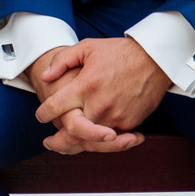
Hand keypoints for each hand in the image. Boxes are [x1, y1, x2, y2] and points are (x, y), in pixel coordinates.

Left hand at [32, 38, 168, 154]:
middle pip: (72, 132)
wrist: (154, 59)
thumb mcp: (88, 47)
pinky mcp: (129, 123)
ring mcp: (115, 116)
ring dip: (78, 145)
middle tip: (49, 143)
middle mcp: (98, 104)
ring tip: (67, 148)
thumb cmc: (119, 52)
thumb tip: (45, 76)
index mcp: (85, 85)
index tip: (40, 116)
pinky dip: (100, 142)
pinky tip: (92, 141)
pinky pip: (111, 139)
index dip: (44, 113)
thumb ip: (63, 60)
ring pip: (91, 141)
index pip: (56, 106)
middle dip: (58, 142)